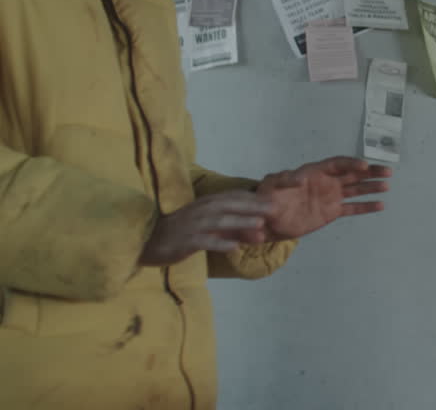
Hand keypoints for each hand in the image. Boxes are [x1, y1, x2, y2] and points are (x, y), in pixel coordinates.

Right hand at [139, 191, 273, 265]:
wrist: (149, 242)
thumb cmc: (184, 233)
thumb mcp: (211, 229)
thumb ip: (234, 230)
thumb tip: (260, 233)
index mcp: (207, 204)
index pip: (234, 197)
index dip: (255, 198)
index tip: (276, 199)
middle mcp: (201, 211)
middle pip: (230, 205)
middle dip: (254, 206)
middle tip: (275, 209)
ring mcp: (193, 225)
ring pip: (220, 222)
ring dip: (241, 222)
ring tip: (259, 225)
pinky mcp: (185, 241)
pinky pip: (204, 241)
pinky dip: (219, 243)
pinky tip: (233, 248)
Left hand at [256, 156, 391, 239]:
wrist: (268, 219)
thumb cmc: (268, 197)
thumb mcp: (271, 184)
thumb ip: (283, 180)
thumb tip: (296, 178)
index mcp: (314, 171)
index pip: (337, 164)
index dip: (351, 163)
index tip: (364, 166)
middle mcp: (326, 182)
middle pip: (352, 174)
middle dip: (370, 172)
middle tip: (387, 171)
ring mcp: (331, 197)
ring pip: (356, 190)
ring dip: (372, 187)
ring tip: (387, 185)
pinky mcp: (332, 212)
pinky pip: (352, 208)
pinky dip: (366, 207)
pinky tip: (380, 205)